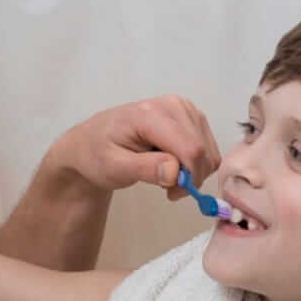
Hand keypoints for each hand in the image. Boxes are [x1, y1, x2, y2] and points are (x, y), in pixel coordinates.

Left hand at [52, 95, 221, 200]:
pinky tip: (172, 166)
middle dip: (190, 178)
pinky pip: (207, 148)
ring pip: (208, 151)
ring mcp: (184, 109)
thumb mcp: (113, 167)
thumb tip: (174, 172)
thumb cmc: (98, 154)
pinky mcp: (191, 117)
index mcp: (150, 114)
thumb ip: (144, 168)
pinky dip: (195, 165)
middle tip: (167, 190)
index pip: (190, 148)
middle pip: (202, 151)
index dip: (189, 178)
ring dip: (193, 172)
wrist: (92, 143)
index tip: (171, 194)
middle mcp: (173, 105)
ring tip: (164, 176)